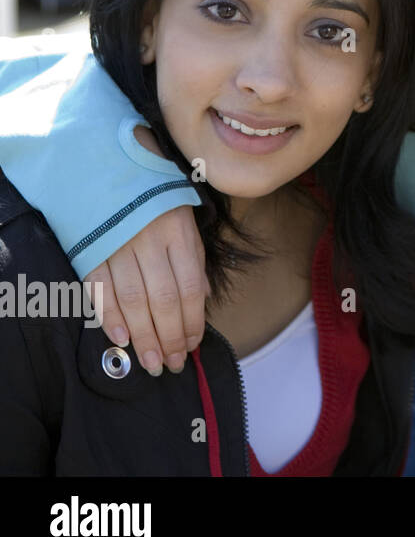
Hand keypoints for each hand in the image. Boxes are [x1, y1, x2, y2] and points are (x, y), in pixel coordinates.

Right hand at [86, 205, 207, 376]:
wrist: (114, 171)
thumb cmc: (157, 205)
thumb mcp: (186, 226)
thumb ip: (194, 263)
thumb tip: (202, 302)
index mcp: (179, 234)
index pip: (190, 288)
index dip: (192, 322)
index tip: (192, 346)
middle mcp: (150, 241)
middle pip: (163, 299)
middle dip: (169, 337)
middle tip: (171, 364)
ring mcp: (118, 245)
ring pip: (133, 300)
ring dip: (143, 337)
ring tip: (151, 361)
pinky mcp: (90, 250)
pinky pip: (100, 290)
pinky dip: (110, 317)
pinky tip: (121, 339)